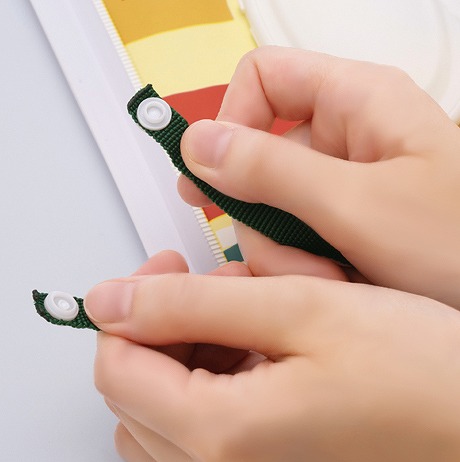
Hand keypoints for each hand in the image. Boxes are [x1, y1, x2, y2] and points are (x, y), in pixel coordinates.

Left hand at [85, 253, 459, 461]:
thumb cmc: (416, 374)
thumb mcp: (299, 308)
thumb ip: (190, 304)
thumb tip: (110, 301)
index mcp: (222, 436)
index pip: (115, 367)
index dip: (130, 307)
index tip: (169, 268)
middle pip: (132, 392)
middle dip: (163, 327)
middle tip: (219, 288)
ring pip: (158, 415)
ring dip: (185, 355)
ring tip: (247, 318)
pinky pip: (195, 436)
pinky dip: (209, 385)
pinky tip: (259, 353)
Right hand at [179, 47, 459, 307]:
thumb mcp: (359, 205)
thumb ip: (273, 171)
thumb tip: (202, 144)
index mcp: (356, 103)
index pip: (262, 78)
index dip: (230, 119)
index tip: (212, 170)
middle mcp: (344, 140)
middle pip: (256, 156)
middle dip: (262, 214)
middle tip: (282, 247)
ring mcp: (340, 187)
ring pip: (269, 207)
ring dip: (284, 252)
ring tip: (327, 274)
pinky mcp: (339, 226)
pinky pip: (290, 238)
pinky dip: (300, 267)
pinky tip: (331, 282)